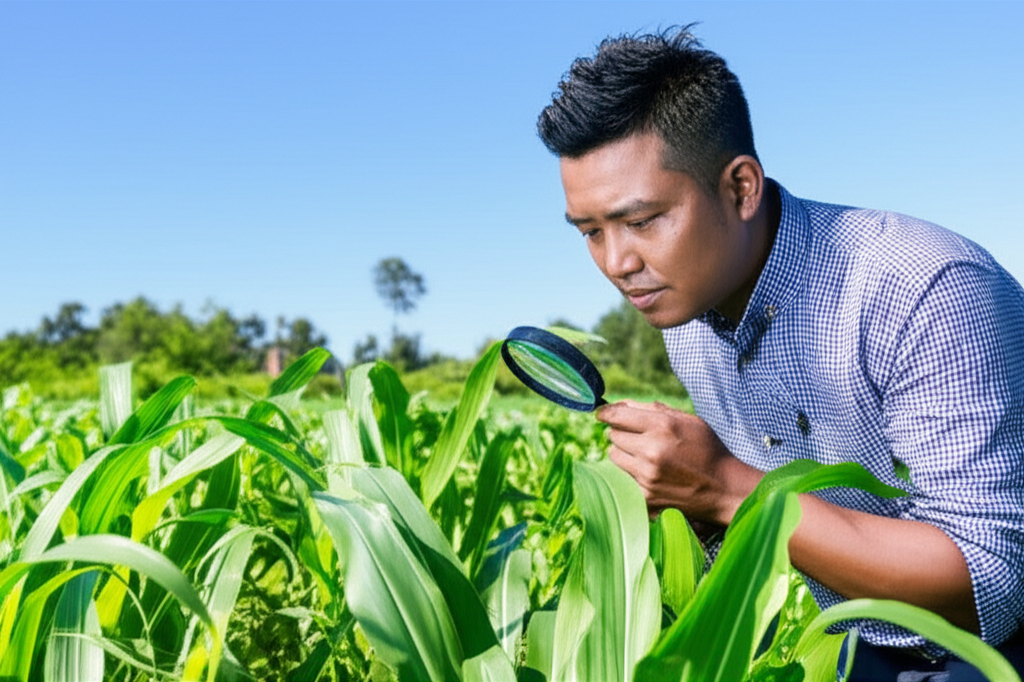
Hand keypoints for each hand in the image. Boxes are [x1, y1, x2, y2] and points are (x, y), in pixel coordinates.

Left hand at [596, 400, 761, 525]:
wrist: (725, 489)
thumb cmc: (707, 449)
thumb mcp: (686, 420)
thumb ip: (651, 409)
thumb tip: (618, 404)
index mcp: (663, 426)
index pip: (617, 415)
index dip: (606, 413)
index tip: (601, 413)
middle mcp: (651, 450)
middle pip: (613, 435)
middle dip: (622, 433)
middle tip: (641, 438)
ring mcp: (647, 475)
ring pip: (613, 455)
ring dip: (624, 453)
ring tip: (645, 455)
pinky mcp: (645, 496)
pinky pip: (622, 477)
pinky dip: (630, 473)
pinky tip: (650, 473)